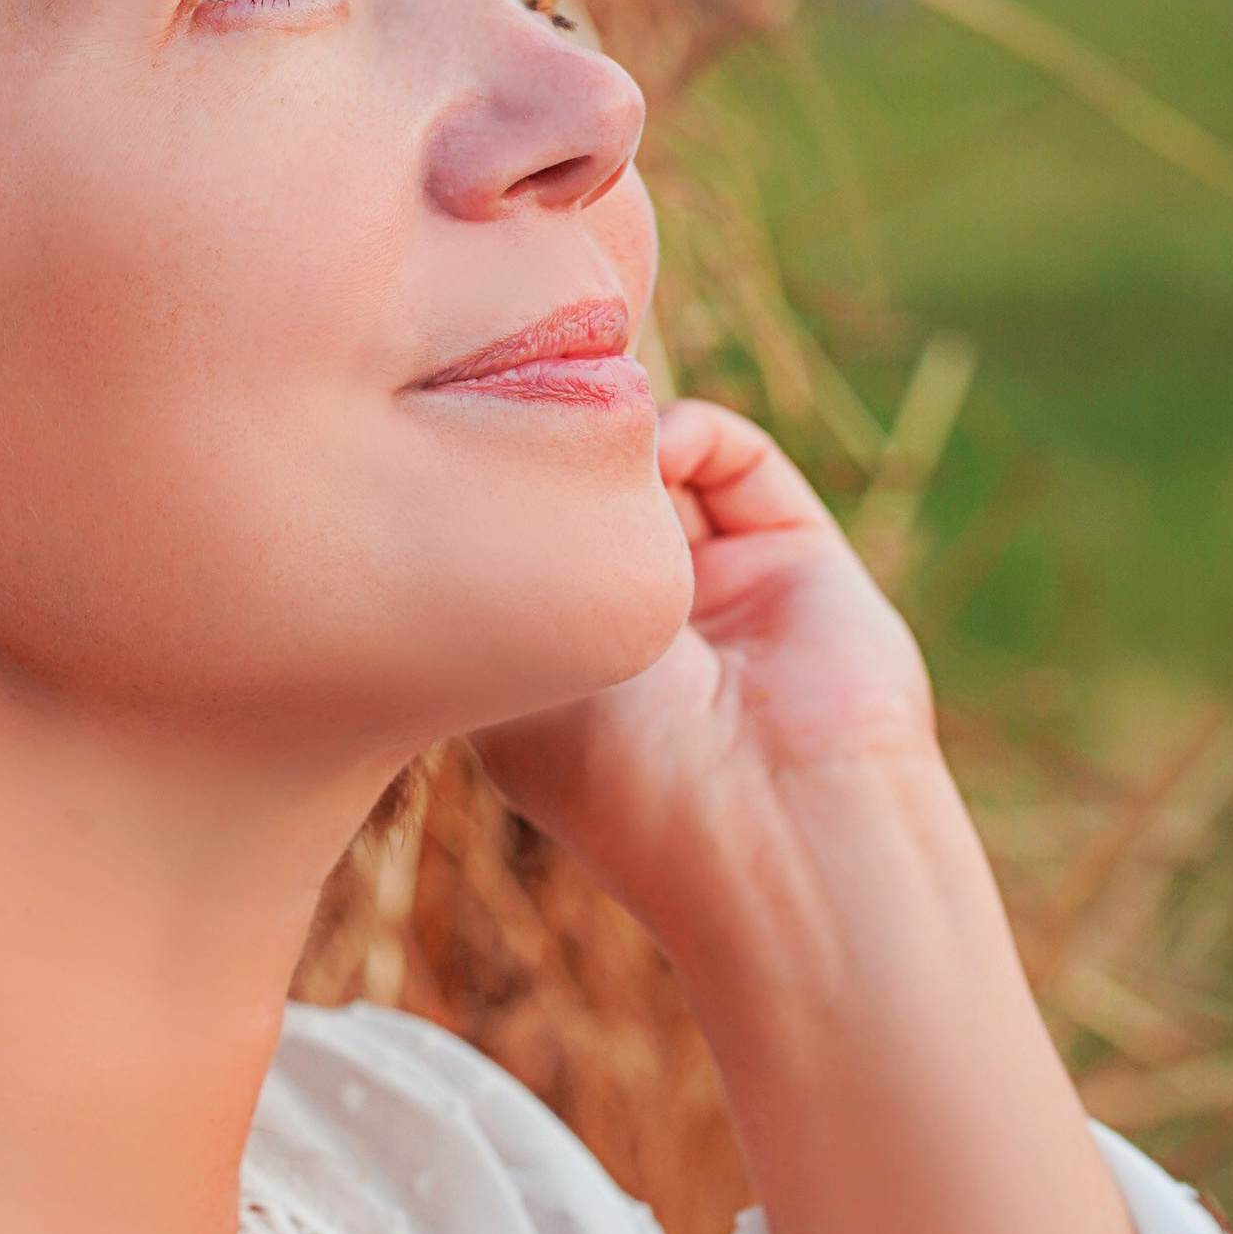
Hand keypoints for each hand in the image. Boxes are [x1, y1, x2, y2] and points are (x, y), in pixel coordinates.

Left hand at [474, 398, 938, 956]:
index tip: (436, 451)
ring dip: (616, 440)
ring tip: (583, 430)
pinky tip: (654, 450)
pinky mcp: (795, 558)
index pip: (510, 566)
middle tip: (511, 404)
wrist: (780, 829)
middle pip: (582, 512)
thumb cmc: (625, 774)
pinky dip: (690, 433)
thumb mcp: (523, 672)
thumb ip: (503, 568)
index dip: (479, 506)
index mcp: (562, 688)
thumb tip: (494, 457)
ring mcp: (724, 597)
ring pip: (658, 476)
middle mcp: (645, 642)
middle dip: (548, 458)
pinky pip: (735, 460)